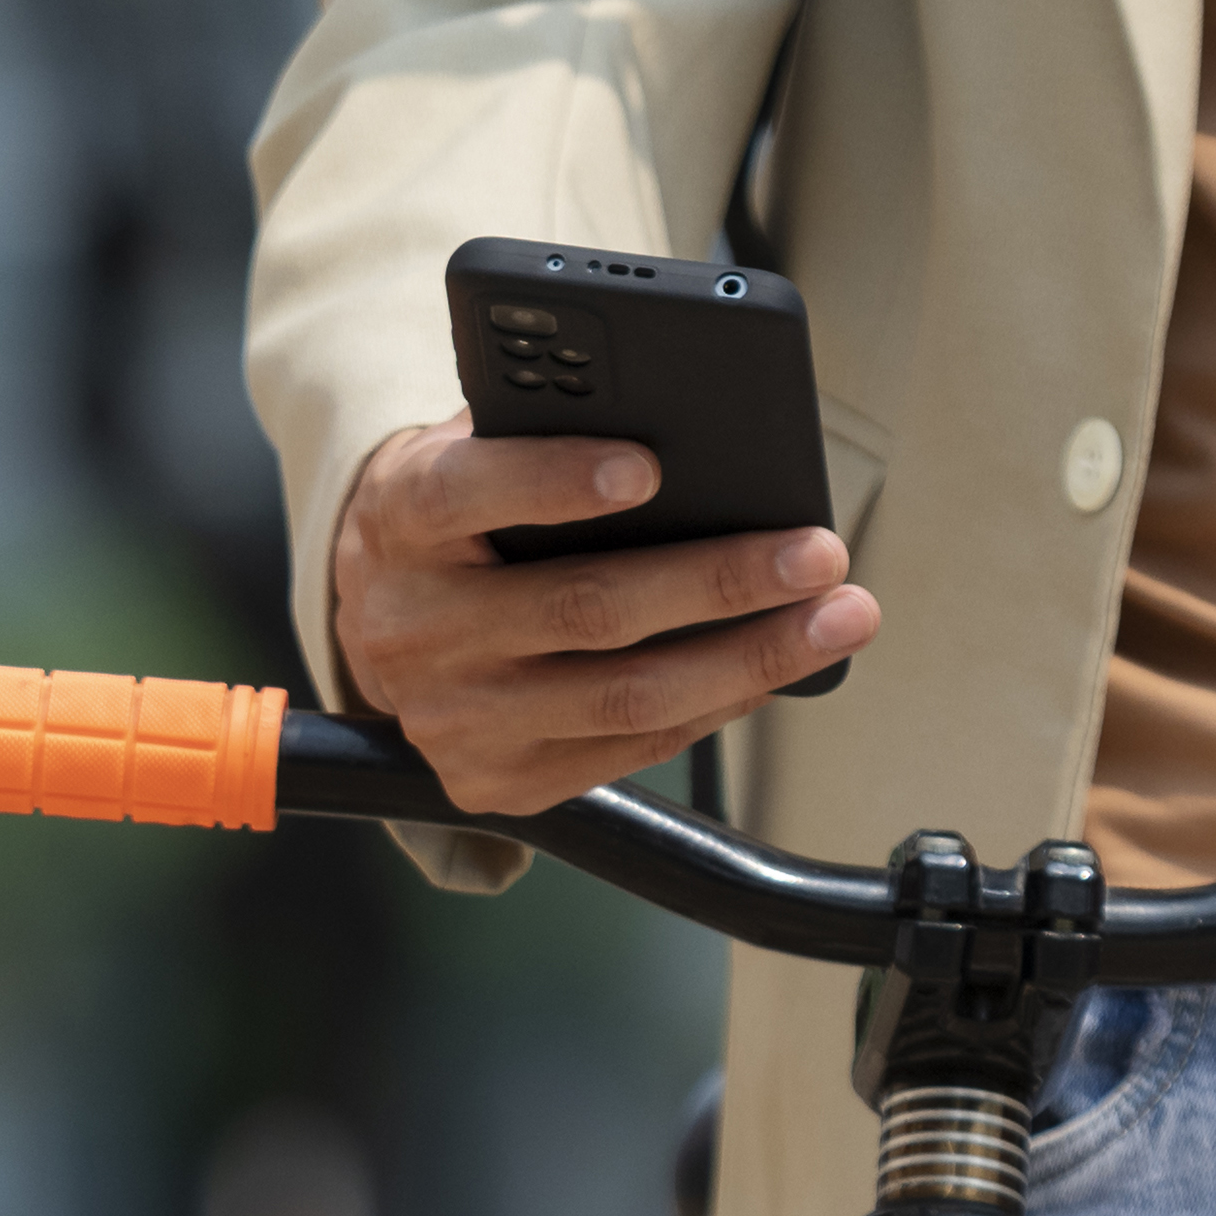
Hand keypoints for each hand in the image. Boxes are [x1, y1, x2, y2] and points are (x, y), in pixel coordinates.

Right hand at [324, 422, 879, 822]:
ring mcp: (452, 720)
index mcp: (401, 521)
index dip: (555, 482)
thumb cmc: (459, 513)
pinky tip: (773, 668)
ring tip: (836, 620)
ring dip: (748, 660)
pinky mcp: (493, 781)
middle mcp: (414, 629)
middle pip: (583, 609)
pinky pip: (626, 750)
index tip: (648, 467)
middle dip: (719, 581)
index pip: (466, 494)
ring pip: (621, 697)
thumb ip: (543, 434)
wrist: (380, 619)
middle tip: (818, 554)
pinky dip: (713, 707)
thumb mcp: (473, 448)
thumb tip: (687, 437)